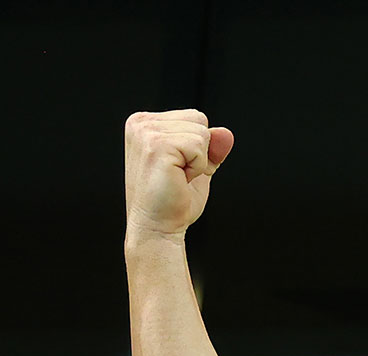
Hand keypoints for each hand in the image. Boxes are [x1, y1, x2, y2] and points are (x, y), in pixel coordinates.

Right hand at [124, 109, 233, 236]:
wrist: (158, 227)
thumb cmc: (173, 200)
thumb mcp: (198, 166)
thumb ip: (212, 147)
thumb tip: (226, 133)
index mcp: (145, 122)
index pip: (194, 116)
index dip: (198, 146)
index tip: (179, 167)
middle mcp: (141, 123)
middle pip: (199, 119)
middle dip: (200, 151)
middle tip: (179, 174)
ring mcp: (146, 132)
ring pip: (201, 132)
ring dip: (199, 160)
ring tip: (177, 177)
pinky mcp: (157, 145)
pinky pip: (199, 146)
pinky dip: (198, 166)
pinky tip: (179, 179)